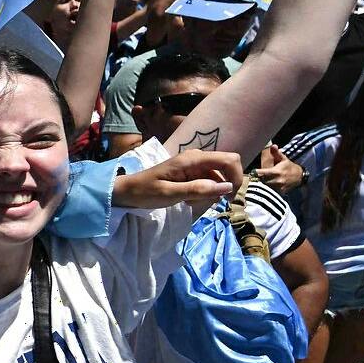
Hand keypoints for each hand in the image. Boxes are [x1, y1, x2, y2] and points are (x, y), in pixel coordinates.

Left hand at [113, 149, 243, 209]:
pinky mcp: (191, 174)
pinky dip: (204, 194)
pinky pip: (208, 183)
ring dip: (211, 193)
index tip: (229, 197)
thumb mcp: (171, 194)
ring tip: (191, 203)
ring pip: (218, 178)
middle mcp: (196, 159)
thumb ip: (199, 190)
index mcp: (193, 159)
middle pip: (227, 167)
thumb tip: (227, 187)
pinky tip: (188, 201)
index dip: (236, 177)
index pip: (229, 159)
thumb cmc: (146, 191)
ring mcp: (194, 166)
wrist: (127, 192)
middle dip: (225, 186)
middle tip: (212, 203)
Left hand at [253, 145, 304, 192]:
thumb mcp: (284, 159)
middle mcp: (276, 180)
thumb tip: (272, 145)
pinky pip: (270, 192)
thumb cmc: (289, 167)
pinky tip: (262, 188)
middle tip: (251, 178)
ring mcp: (278, 188)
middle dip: (256, 179)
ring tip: (255, 183)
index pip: (263, 173)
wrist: (299, 177)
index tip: (252, 172)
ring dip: (260, 185)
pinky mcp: (279, 193)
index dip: (256, 173)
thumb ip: (276, 153)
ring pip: (265, 187)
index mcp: (276, 172)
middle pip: (262, 181)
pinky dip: (266, 190)